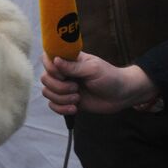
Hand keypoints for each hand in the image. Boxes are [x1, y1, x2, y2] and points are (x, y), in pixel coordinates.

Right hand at [40, 52, 157, 115]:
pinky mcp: (67, 101)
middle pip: (45, 78)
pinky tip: (74, 109)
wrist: (121, 96)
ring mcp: (65, 87)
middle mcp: (64, 73)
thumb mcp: (93, 69)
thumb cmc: (110, 77)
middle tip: (76, 89)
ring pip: (47, 92)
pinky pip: (53, 106)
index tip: (64, 75)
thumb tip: (55, 60)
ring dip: (61, 99)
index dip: (51, 68)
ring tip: (78, 99)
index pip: (47, 59)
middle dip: (59, 87)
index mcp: (69, 60)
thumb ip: (73, 66)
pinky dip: (61, 109)